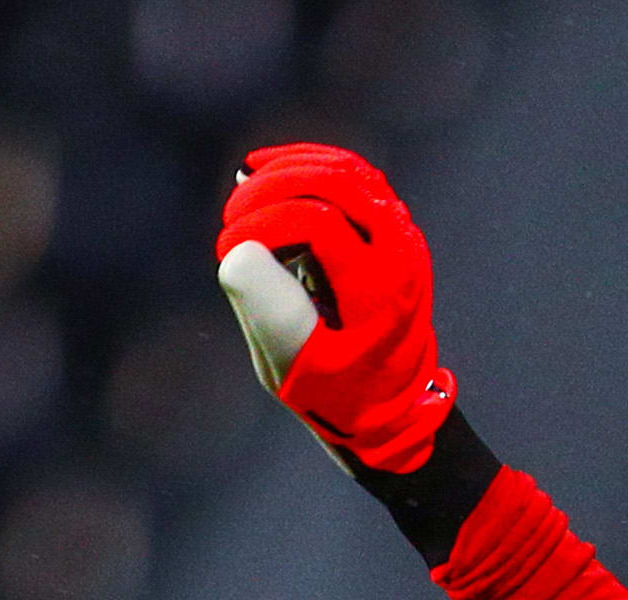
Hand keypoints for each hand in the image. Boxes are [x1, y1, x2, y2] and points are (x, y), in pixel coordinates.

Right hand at [214, 143, 455, 473]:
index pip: (318, 220)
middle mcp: (399, 254)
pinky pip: (352, 178)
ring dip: (290, 168)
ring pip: (347, 171)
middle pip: (337, 181)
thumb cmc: (336, 392)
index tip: (226, 249)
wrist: (387, 404)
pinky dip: (307, 167)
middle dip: (273, 185)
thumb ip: (270, 311)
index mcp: (380, 290)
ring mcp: (400, 237)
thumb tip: (239, 250)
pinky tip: (264, 172)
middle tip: (233, 213)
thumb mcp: (296, 365)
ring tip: (244, 186)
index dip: (262, 223)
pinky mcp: (388, 230)